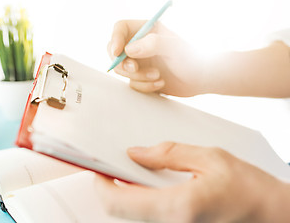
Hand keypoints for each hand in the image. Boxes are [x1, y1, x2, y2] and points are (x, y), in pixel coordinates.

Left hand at [95, 142, 289, 222]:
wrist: (271, 214)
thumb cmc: (249, 187)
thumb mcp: (210, 158)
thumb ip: (168, 154)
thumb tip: (136, 153)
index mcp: (178, 207)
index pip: (119, 201)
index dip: (101, 183)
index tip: (98, 165)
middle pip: (120, 210)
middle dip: (109, 186)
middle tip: (111, 163)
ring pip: (131, 214)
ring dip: (123, 191)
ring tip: (129, 167)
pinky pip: (147, 215)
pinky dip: (138, 197)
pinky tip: (146, 180)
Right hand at [108, 20, 207, 96]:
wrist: (201, 79)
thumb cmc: (192, 59)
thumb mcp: (175, 48)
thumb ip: (153, 44)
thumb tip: (129, 50)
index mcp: (147, 29)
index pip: (121, 28)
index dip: (115, 39)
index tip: (116, 53)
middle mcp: (140, 44)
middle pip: (115, 51)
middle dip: (123, 63)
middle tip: (134, 69)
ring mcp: (139, 61)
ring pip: (123, 70)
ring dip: (138, 77)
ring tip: (158, 76)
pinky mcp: (141, 77)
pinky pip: (132, 83)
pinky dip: (144, 86)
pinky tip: (160, 84)